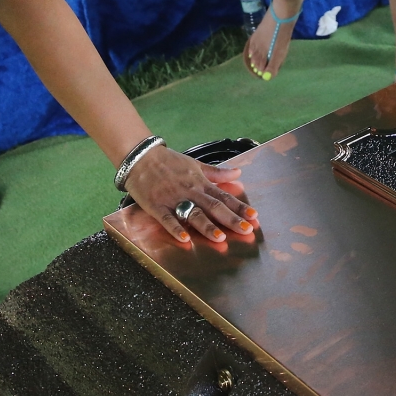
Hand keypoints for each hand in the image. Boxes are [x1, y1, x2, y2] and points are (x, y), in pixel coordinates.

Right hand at [124, 145, 255, 243]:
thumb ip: (217, 173)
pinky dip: (175, 228)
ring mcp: (173, 199)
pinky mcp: (156, 205)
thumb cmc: (169, 162)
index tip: (254, 216)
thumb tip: (238, 172)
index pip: (224, 196)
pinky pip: (167, 219)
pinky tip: (184, 239)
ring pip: (193, 214)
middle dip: (230, 219)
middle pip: (213, 207)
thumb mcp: (195, 164)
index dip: (239, 207)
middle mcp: (190, 191)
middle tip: (246, 230)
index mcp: (200, 183)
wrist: (141, 157)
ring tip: (220, 238)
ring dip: (207, 226)